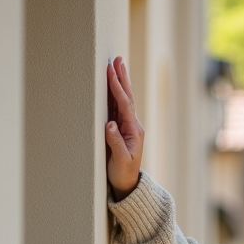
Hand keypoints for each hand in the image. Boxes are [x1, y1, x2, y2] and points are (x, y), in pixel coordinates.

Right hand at [106, 56, 143, 200]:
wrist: (127, 184)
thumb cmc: (123, 173)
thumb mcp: (120, 160)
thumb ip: (115, 142)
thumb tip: (110, 124)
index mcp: (133, 130)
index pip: (125, 104)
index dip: (117, 88)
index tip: (111, 72)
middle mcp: (132, 125)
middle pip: (126, 97)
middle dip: (122, 78)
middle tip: (118, 60)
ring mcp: (126, 126)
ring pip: (122, 99)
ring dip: (119, 82)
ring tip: (116, 65)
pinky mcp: (120, 129)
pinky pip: (116, 107)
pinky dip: (113, 94)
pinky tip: (111, 84)